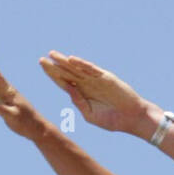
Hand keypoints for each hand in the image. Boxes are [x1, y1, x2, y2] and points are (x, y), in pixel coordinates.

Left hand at [38, 51, 155, 135]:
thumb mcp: (91, 116)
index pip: (64, 82)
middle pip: (67, 73)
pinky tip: (72, 60)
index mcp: (82, 94)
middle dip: (54, 66)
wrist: (132, 119)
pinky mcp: (106, 77)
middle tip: (41, 60)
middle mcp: (87, 84)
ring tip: (52, 55)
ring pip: (77, 68)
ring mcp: (96, 80)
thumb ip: (79, 103)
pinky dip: (82, 64)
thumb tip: (68, 90)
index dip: (53, 75)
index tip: (42, 66)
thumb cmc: (113, 120)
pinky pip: (92, 69)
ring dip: (65, 62)